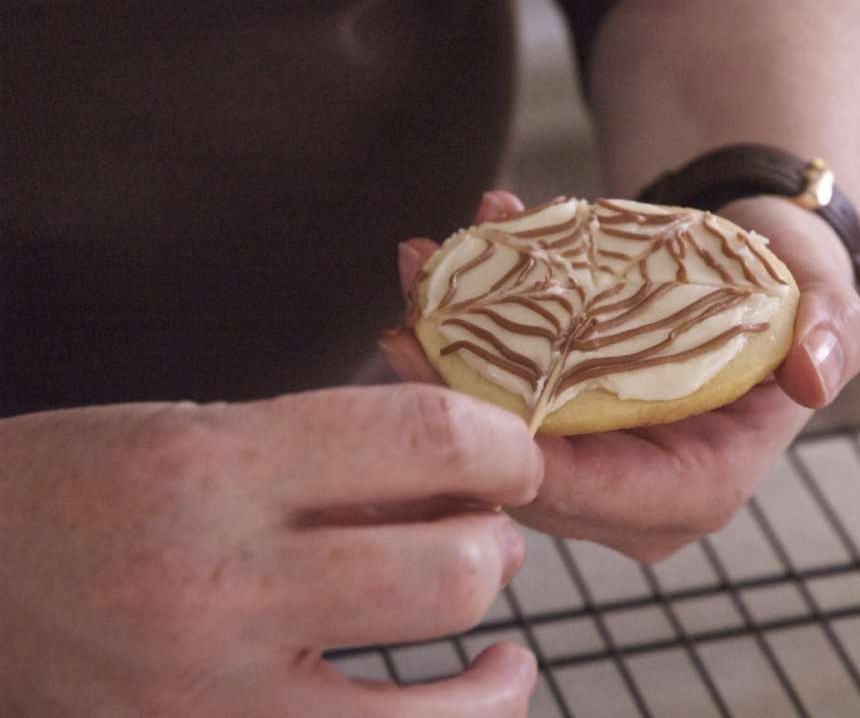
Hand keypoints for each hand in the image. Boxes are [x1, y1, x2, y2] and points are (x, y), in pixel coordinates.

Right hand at [0, 386, 542, 715]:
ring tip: (504, 646)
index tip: (511, 455)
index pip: (421, 439)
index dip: (501, 444)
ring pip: (426, 710)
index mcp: (219, 467)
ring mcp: (214, 691)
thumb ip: (334, 454)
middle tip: (496, 534)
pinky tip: (465, 700)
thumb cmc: (88, 487)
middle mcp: (219, 583)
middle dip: (501, 547)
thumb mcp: (203, 430)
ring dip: (494, 675)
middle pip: (446, 572)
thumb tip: (466, 485)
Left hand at [386, 191, 859, 562]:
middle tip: (410, 314)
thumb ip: (833, 337)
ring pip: (496, 438)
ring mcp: (590, 470)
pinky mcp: (560, 431)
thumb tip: (810, 375)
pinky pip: (498, 398)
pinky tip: (444, 264)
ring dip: (447, 354)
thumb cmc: (793, 297)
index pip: (603, 496)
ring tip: (420, 267)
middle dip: (460, 399)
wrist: (756, 275)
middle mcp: (636, 499)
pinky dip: (464, 334)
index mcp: (701, 486)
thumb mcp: (831, 306)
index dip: (529, 459)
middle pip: (529, 475)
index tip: (464, 398)